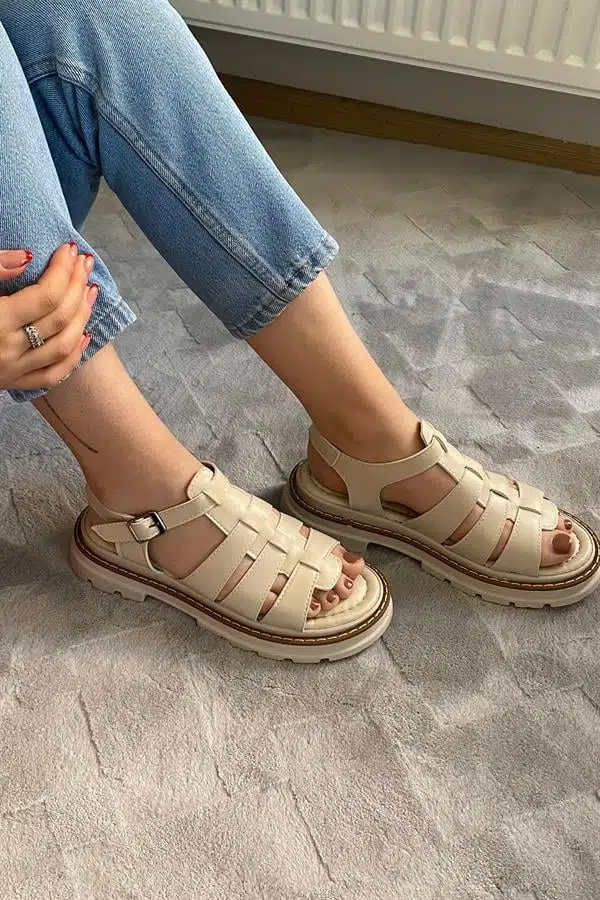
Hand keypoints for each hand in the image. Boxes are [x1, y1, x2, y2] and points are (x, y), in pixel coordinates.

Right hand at [0, 243, 97, 391]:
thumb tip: (25, 257)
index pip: (45, 296)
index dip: (63, 270)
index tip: (69, 249)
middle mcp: (7, 350)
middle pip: (59, 318)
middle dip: (76, 285)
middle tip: (84, 262)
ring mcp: (12, 371)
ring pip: (63, 346)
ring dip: (83, 316)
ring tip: (90, 289)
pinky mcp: (11, 383)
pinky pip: (52, 375)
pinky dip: (73, 355)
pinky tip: (84, 334)